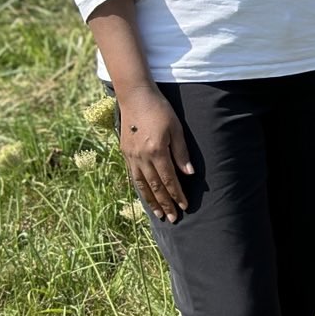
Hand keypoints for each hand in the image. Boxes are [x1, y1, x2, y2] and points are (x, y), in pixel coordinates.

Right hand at [116, 84, 192, 221]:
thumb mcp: (176, 128)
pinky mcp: (125, 153)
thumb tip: (188, 174)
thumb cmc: (160, 109)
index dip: (177, 194)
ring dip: (151, 201)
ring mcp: (131, 156)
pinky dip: (141, 189)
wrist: (135, 97)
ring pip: (142, 185)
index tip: (185, 206)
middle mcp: (141, 157)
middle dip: (165, 203)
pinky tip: (145, 195)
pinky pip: (134, 176)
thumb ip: (181, 152)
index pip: (168, 179)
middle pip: (154, 186)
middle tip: (174, 218)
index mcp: (156, 151)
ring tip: (159, 214)